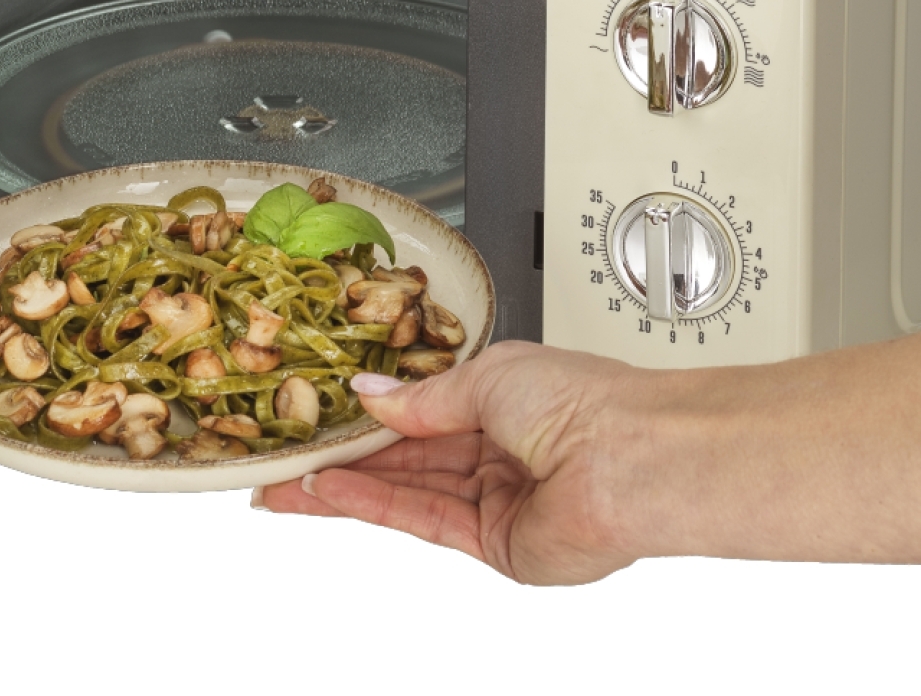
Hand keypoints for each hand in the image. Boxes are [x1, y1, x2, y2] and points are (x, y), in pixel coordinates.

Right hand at [257, 341, 641, 584]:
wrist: (632, 461)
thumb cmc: (586, 403)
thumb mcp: (488, 376)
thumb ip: (421, 398)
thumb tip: (371, 394)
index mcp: (510, 397)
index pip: (425, 408)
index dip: (372, 413)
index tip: (323, 410)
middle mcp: (504, 448)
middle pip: (409, 456)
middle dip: (347, 455)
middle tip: (289, 455)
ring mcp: (499, 498)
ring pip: (407, 491)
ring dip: (347, 486)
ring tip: (290, 481)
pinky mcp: (496, 544)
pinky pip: (422, 520)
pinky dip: (374, 505)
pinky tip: (333, 491)